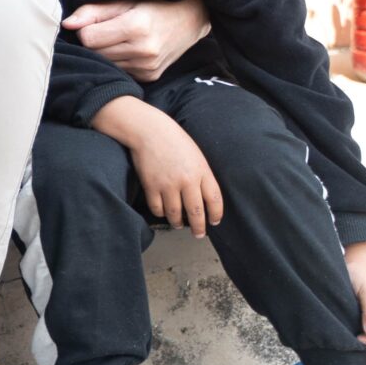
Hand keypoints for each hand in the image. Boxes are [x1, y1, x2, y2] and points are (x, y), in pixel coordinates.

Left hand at [66, 0, 209, 82]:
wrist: (192, 18)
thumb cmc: (155, 3)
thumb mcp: (125, 0)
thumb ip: (93, 11)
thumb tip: (66, 24)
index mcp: (136, 28)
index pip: (88, 38)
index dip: (86, 28)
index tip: (96, 21)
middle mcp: (144, 51)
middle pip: (95, 53)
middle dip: (95, 41)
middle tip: (108, 28)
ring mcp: (148, 67)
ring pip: (105, 64)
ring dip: (105, 52)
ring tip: (120, 37)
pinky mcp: (150, 76)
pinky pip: (120, 71)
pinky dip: (118, 61)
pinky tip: (129, 49)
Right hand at [116, 105, 222, 236]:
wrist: (149, 130)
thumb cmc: (174, 140)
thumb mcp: (196, 155)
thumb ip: (202, 175)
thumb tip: (204, 197)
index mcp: (202, 171)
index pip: (214, 200)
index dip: (216, 215)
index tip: (214, 222)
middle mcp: (187, 180)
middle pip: (196, 212)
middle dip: (198, 227)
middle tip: (198, 234)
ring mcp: (168, 184)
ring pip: (175, 214)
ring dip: (177, 223)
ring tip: (178, 225)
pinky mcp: (151, 186)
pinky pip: (157, 208)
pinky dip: (160, 213)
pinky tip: (163, 212)